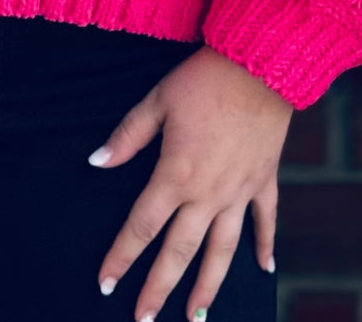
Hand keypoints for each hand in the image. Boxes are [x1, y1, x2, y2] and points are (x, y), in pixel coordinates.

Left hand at [90, 44, 289, 321]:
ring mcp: (239, 192)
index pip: (141, 227)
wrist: (260, 65)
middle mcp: (207, 194)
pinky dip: (265, 245)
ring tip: (197, 316)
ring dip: (208, 286)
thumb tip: (96, 162)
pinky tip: (266, 270)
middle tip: (143, 320)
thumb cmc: (203, 79)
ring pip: (222, 251)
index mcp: (175, 175)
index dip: (121, 256)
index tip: (105, 284)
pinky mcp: (264, 180)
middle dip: (159, 289)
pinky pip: (265, 220)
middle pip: (179, 252)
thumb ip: (127, 136)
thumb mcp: (157, 100)